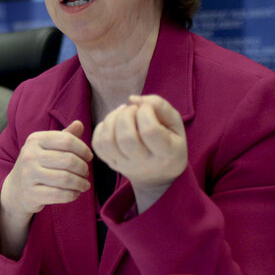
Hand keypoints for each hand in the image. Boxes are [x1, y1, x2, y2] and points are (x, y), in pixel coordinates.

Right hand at [0, 120, 92, 256]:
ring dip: (80, 183)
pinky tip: (76, 193)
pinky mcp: (31, 194)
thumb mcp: (47, 147)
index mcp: (35, 140)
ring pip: (65, 178)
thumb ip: (65, 136)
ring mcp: (28, 175)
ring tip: (84, 184)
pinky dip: (72, 195)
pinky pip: (59, 194)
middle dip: (83, 168)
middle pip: (68, 160)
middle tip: (86, 172)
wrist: (16, 189)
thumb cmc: (37, 164)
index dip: (83, 149)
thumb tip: (79, 124)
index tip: (88, 157)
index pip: (67, 140)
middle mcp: (30, 155)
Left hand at [92, 94, 186, 211]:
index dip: (145, 112)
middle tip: (133, 109)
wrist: (159, 175)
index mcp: (167, 154)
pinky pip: (97, 145)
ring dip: (111, 119)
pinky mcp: (111, 163)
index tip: (147, 107)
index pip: (150, 131)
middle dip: (126, 115)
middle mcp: (144, 163)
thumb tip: (132, 99)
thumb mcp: (176, 124)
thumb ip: (160, 106)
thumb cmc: (170, 142)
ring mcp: (125, 165)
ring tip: (122, 112)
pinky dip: (101, 128)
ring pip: (108, 141)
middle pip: (126, 138)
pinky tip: (113, 122)